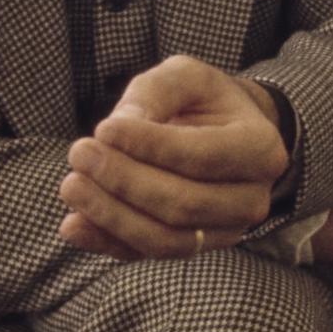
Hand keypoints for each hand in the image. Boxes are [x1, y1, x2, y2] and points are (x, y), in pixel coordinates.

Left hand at [57, 54, 287, 259]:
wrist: (219, 133)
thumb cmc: (203, 101)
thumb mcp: (186, 76)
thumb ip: (156, 92)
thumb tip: (118, 128)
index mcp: (261, 148)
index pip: (201, 156)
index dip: (149, 146)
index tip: (103, 129)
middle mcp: (251, 199)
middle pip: (183, 203)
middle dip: (124, 180)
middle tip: (78, 153)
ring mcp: (225, 232)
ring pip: (166, 239)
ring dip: (112, 217)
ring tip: (71, 186)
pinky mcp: (194, 249)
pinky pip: (148, 255)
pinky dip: (108, 243)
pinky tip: (73, 225)